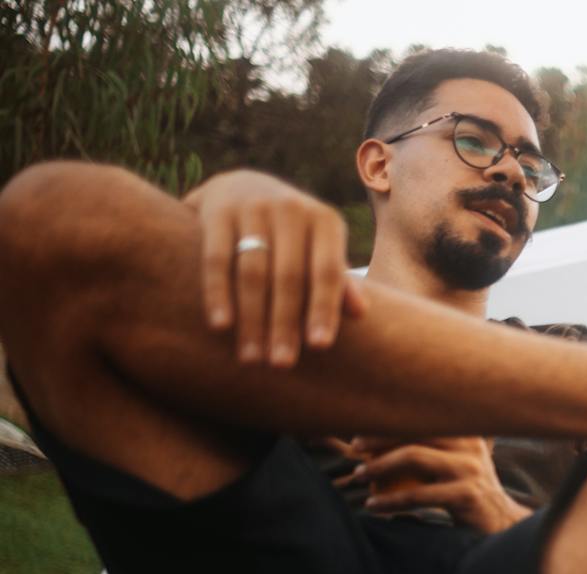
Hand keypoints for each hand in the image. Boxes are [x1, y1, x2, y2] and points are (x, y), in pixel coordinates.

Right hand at [183, 170, 368, 366]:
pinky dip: (218, 294)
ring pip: (252, 272)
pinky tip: (221, 327)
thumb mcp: (320, 249)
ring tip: (251, 358)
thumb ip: (337, 279)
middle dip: (285, 324)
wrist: (242, 187)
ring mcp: (252, 206)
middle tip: (281, 365)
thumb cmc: (294, 235)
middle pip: (289, 277)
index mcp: (325, 221)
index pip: (328, 271)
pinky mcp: (217, 211)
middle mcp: (291, 208)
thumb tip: (362, 313)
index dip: (324, 309)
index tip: (319, 347)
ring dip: (252, 319)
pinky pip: (217, 259)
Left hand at [345, 435, 530, 532]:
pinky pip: (417, 495)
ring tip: (358, 477)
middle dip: (378, 438)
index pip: (420, 417)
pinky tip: (373, 506)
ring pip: (414, 457)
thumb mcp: (454, 463)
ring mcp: (470, 469)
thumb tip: (379, 433)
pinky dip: (390, 501)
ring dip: (379, 466)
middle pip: (415, 430)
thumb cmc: (465, 492)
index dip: (386, 421)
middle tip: (354, 451)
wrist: (500, 525)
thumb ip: (430, 447)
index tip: (359, 435)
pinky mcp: (467, 494)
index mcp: (465, 431)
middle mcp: (470, 445)